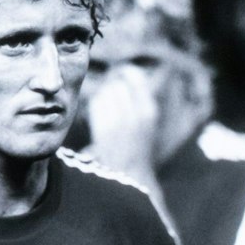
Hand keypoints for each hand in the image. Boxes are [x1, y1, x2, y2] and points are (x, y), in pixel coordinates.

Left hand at [83, 65, 160, 182]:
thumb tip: (121, 72)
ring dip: (103, 94)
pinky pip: (95, 104)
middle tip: (111, 92)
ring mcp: (118, 122)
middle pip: (116, 83)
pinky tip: (101, 114)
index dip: (124, 72)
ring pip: (104, 92)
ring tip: (108, 106)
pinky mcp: (103, 129)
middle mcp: (135, 114)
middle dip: (112, 84)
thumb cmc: (138, 144)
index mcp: (149, 110)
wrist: (130, 172)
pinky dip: (96, 105)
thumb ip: (138, 97)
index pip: (134, 77)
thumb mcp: (147, 119)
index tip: (120, 73)